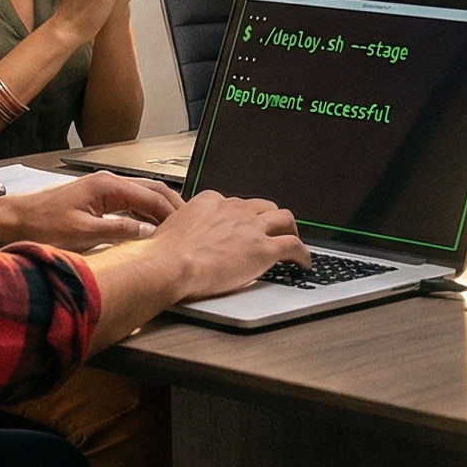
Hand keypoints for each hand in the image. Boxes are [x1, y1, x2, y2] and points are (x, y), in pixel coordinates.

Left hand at [0, 171, 182, 249]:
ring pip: (142, 196)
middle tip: (190, 226)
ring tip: (176, 229)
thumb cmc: (42, 225)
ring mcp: (103, 189)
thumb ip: (120, 231)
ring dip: (160, 211)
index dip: (173, 213)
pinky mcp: (97, 199)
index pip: (153, 196)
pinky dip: (145, 214)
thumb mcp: (84, 234)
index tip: (188, 228)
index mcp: (108, 186)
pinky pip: (130, 203)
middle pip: (152, 191)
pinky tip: (151, 228)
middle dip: (173, 207)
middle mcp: (108, 182)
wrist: (13, 221)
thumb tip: (149, 233)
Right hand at [137, 190, 309, 300]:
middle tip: (271, 229)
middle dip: (269, 217)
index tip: (242, 224)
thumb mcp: (170, 230)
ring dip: (290, 229)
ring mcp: (251, 228)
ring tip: (292, 239)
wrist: (169, 264)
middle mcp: (234, 209)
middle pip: (262, 206)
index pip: (235, 203)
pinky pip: (294, 246)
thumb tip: (176, 242)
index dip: (242, 215)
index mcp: (210, 202)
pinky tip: (304, 262)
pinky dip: (303, 254)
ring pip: (283, 219)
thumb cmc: (163, 254)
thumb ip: (182, 230)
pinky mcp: (264, 248)